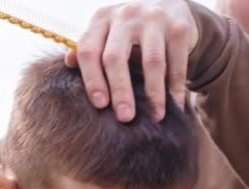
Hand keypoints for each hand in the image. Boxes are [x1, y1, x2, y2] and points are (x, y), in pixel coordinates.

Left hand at [65, 0, 198, 121]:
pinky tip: (175, 106)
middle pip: (116, 57)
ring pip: (152, 62)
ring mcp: (153, 19)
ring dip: (153, 94)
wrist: (168, 6)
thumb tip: (68, 62)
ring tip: (156, 117)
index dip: (92, 80)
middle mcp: (125, 15)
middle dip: (120, 91)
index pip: (89, 51)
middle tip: (125, 118)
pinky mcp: (179, 27)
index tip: (99, 106)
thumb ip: (90, 50)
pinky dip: (176, 87)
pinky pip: (177, 63)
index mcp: (101, 19)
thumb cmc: (130, 30)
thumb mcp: (108, 35)